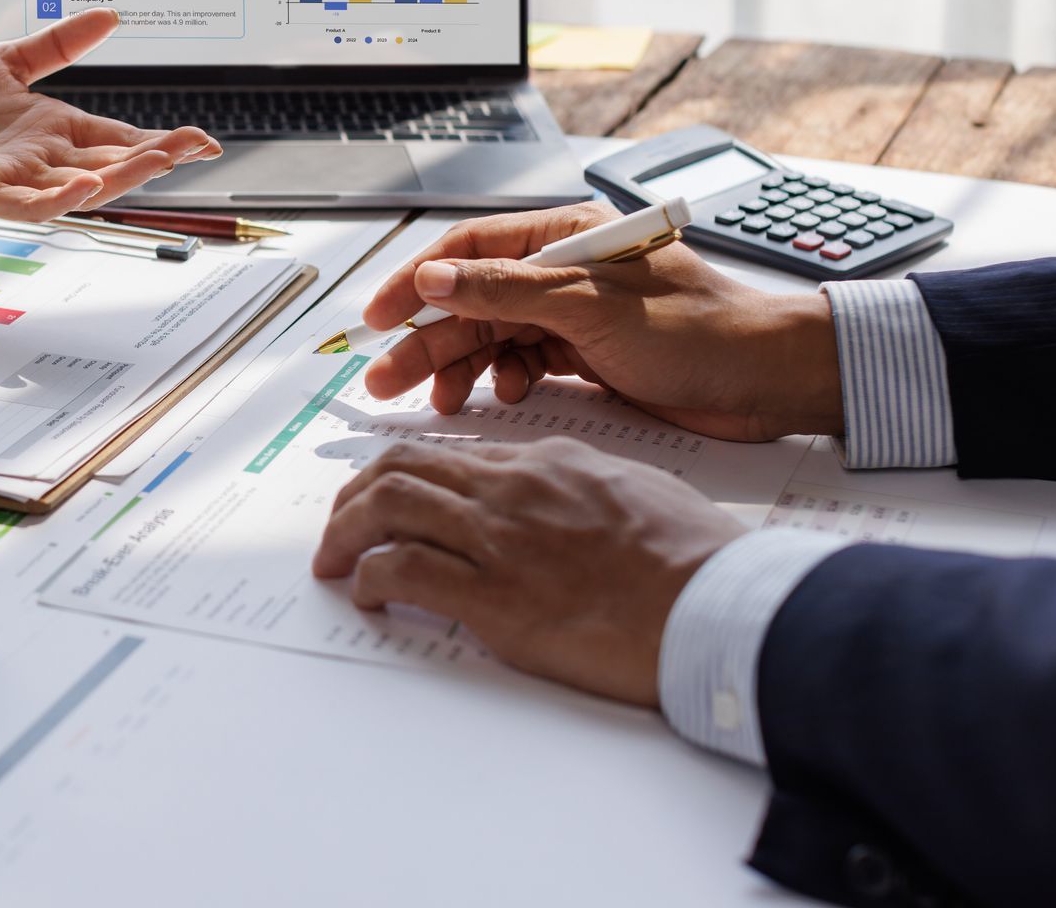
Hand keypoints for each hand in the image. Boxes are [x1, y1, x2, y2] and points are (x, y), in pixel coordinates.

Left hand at [0, 9, 220, 219]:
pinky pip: (32, 205)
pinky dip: (60, 198)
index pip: (120, 139)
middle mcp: (44, 158)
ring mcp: (18, 179)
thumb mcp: (6, 61)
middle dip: (157, 157)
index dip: (162, 140)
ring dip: (122, 179)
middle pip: (113, 165)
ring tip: (158, 161)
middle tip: (198, 146)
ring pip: (83, 188)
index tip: (202, 139)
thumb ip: (58, 44)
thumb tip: (110, 16)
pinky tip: (85, 184)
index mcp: (54, 129)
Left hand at [312, 437, 746, 705]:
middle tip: (339, 526)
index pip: (447, 452)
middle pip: (401, 468)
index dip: (401, 473)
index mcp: (544, 463)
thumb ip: (579, 485)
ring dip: (344, 533)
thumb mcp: (631, 490)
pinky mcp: (497, 600)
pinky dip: (371, 579)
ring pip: (389, 507)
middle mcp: (511, 492)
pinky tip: (368, 595)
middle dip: (354, 496)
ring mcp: (500, 542)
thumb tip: (551, 495)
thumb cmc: (695, 558)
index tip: (381, 494)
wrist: (722, 604)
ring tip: (333, 560)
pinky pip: (406, 572)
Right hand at [361, 202, 842, 440]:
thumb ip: (505, 291)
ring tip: (435, 399)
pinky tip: (504, 397)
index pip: (468, 250)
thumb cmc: (700, 331)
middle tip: (387, 378)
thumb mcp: (589, 307)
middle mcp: (564, 270)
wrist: (766, 381)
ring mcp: (574, 314)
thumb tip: (434, 279)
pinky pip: (524, 363)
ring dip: (461, 367)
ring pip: (494, 337)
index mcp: (565, 236)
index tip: (378, 316)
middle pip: (473, 300)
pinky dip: (505, 381)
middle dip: (427, 338)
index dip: (417, 282)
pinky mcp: (587, 354)